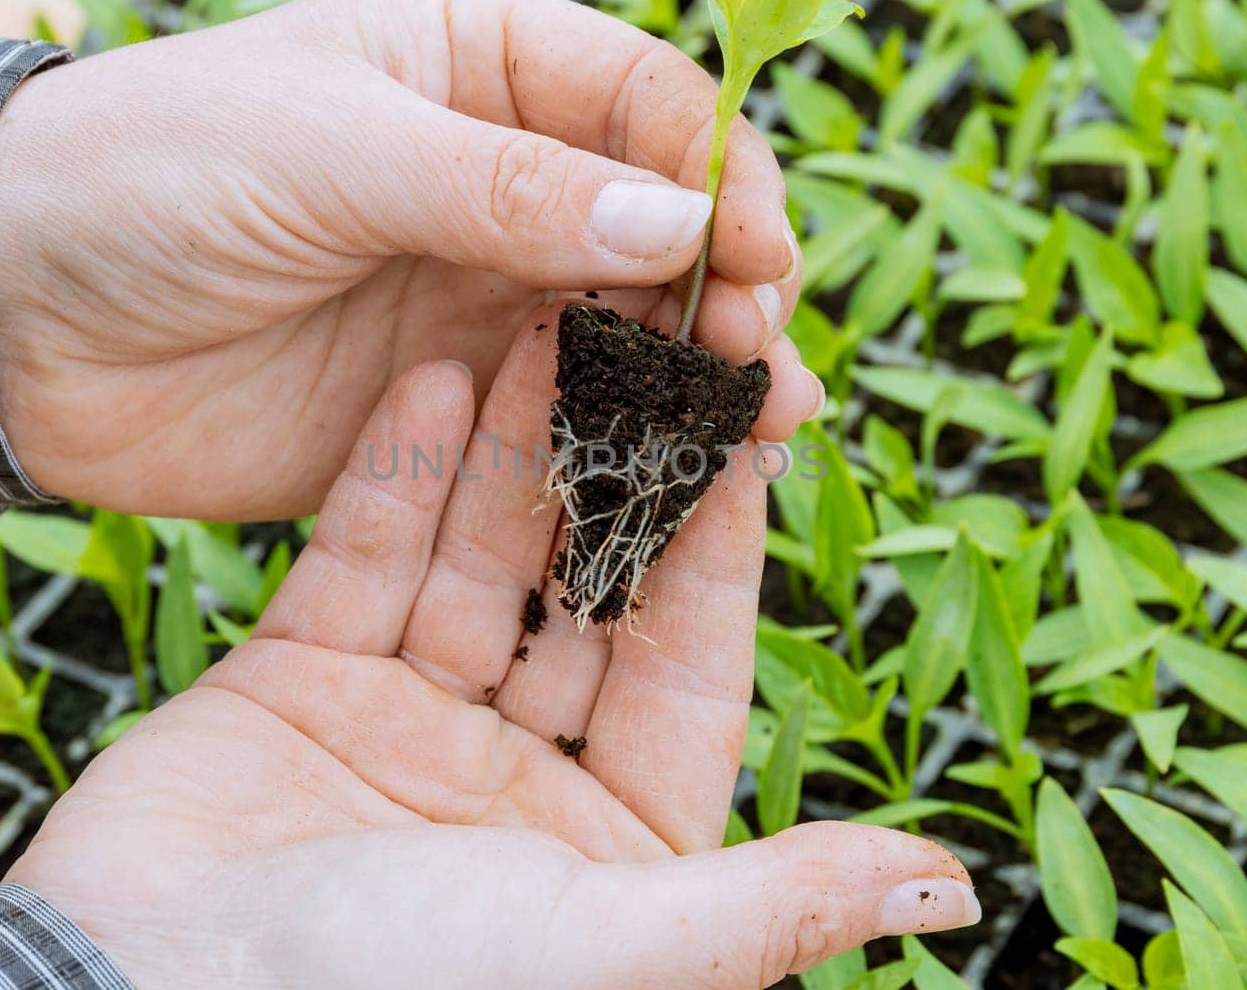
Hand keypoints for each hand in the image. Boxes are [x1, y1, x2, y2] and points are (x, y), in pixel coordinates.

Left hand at [0, 0, 821, 521]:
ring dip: (701, 374)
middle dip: (726, 284)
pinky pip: (562, 421)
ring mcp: (477, 298)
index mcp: (473, 69)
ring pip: (628, 331)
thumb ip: (501, 186)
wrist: (8, 319)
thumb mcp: (326, 149)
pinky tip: (683, 475)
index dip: (715, 172)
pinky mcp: (450, 406)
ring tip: (762, 423)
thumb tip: (677, 224)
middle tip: (757, 354)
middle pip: (658, 227)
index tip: (753, 251)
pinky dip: (627, 443)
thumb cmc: (149, 178)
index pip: (642, 105)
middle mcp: (496, 182)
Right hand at [7, 314, 975, 989]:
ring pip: (478, 558)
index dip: (718, 538)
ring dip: (509, 444)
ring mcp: (403, 725)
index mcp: (610, 843)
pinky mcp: (297, 687)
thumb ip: (777, 902)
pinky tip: (429, 376)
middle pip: (584, 589)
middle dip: (611, 465)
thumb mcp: (612, 952)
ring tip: (540, 320)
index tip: (746, 417)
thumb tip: (949, 886)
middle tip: (641, 335)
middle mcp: (514, 777)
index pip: (689, 660)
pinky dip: (396, 476)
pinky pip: (362, 561)